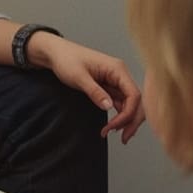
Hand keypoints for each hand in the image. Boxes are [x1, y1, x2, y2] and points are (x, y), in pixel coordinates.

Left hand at [27, 33, 142, 142]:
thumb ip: (95, 92)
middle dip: (132, 120)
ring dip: (126, 120)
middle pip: (136, 101)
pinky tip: (113, 126)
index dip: (128, 114)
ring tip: (116, 134)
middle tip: (124, 138)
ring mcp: (115, 80)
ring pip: (130, 104)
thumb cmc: (66, 59)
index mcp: (117, 68)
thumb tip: (109, 106)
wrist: (56, 53)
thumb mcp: (78, 77)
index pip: (134, 95)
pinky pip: (120, 103)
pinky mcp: (109, 86)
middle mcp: (120, 74)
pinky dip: (119, 115)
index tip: (114, 127)